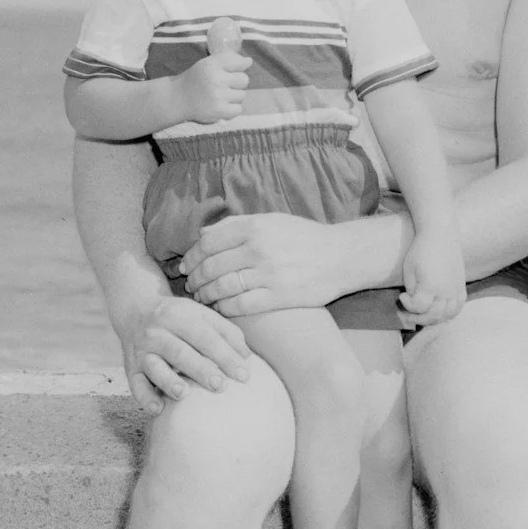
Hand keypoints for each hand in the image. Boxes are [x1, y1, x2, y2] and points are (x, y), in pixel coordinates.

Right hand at [116, 289, 253, 412]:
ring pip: (154, 366)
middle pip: (180, 352)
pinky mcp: (130, 367)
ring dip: (168, 380)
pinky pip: (135, 383)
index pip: (206, 338)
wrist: (135, 310)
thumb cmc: (179, 318)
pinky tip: (158, 409)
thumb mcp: (201, 314)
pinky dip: (144, 397)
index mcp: (179, 316)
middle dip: (200, 370)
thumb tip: (247, 356)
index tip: (244, 376)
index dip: (225, 357)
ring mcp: (142, 350)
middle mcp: (157, 332)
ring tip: (183, 394)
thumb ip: (226, 331)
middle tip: (220, 386)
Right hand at [173, 19, 250, 124]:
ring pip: (242, 95)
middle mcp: (216, 79)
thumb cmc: (197, 79)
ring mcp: (218, 96)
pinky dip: (232, 109)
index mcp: (213, 64)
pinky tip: (221, 105)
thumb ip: (228, 60)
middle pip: (244, 80)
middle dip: (237, 83)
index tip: (230, 72)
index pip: (239, 62)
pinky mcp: (219, 111)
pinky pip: (238, 109)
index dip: (239, 67)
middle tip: (224, 86)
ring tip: (220, 96)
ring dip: (234, 97)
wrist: (179, 99)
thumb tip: (249, 61)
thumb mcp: (208, 64)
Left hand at [180, 211, 361, 317]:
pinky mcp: (279, 296)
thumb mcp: (272, 221)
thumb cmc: (304, 237)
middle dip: (196, 278)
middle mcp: (258, 249)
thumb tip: (203, 233)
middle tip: (190, 286)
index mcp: (254, 227)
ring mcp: (268, 274)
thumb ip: (237, 224)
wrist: (342, 257)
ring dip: (206, 295)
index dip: (192, 256)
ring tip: (202, 298)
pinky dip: (224, 307)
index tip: (186, 266)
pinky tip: (221, 308)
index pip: (209, 243)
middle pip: (211, 266)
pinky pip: (240, 305)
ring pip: (222, 287)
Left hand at [398, 230, 465, 326]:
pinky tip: (439, 310)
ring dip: (434, 318)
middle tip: (408, 312)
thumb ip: (412, 289)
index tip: (401, 296)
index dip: (407, 305)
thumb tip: (416, 303)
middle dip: (418, 318)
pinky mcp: (461, 287)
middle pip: (433, 316)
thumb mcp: (409, 269)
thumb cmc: (421, 250)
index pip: (418, 307)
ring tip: (424, 312)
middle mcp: (446, 291)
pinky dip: (448, 313)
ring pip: (447, 315)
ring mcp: (456, 290)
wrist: (441, 235)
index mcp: (431, 286)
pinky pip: (457, 308)